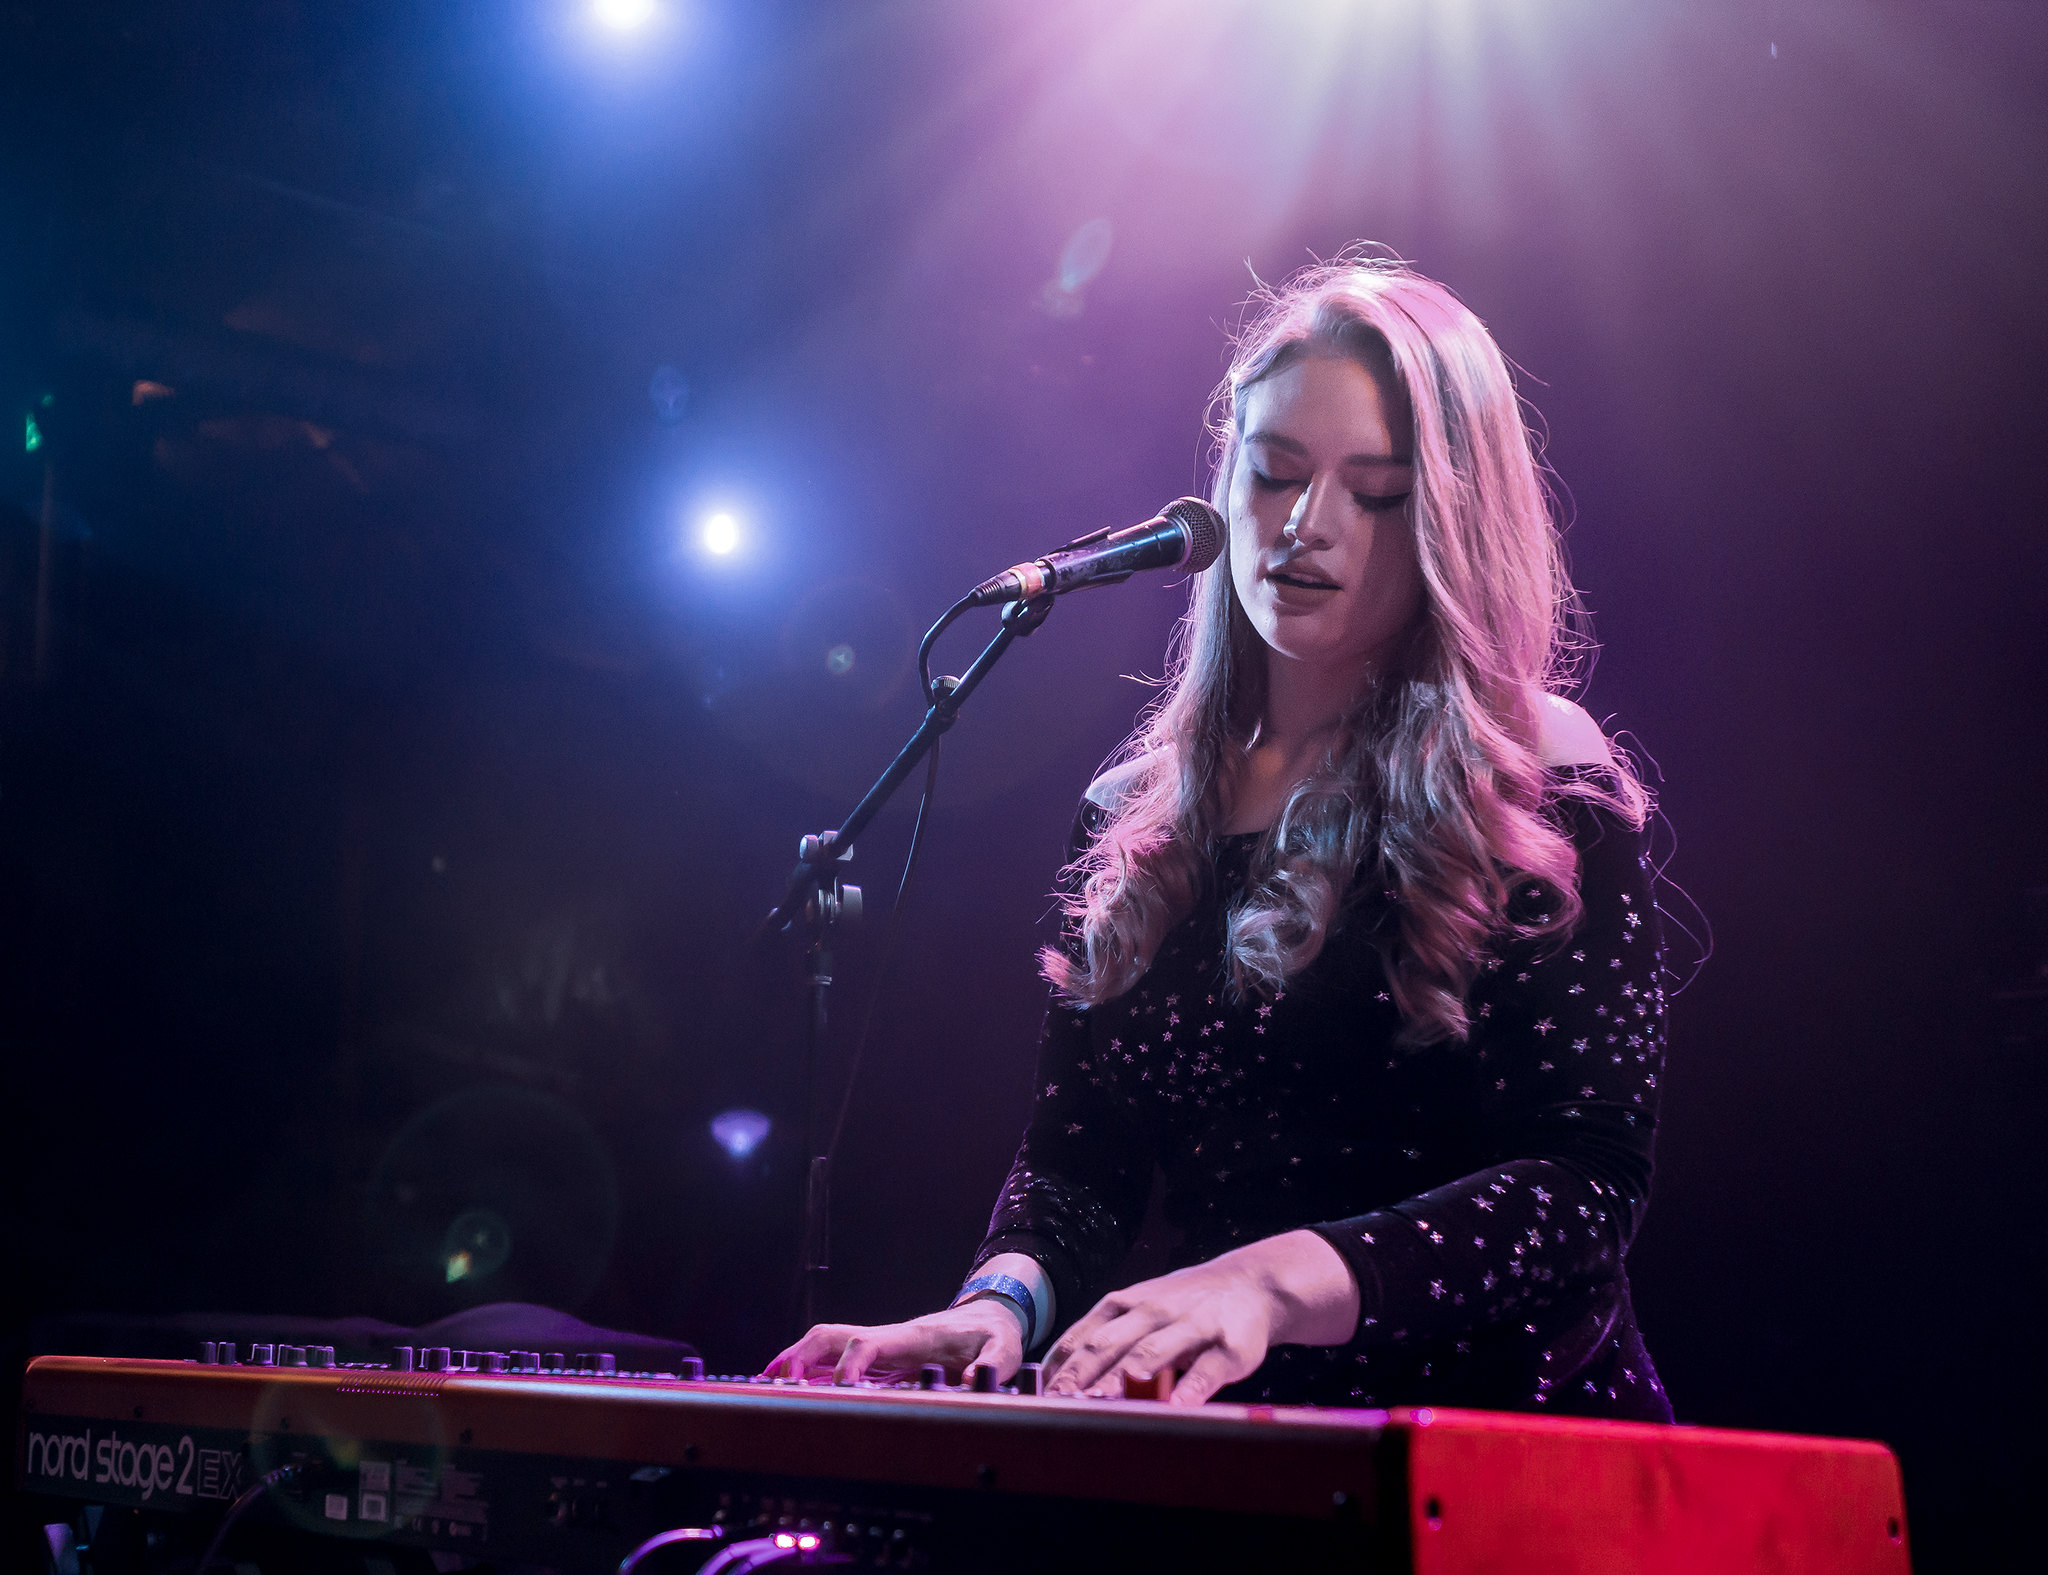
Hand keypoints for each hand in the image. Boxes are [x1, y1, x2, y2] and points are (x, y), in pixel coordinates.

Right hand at [762, 1299, 1025, 1385]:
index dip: (848, 1366)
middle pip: (832, 1336)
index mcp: (911, 1336)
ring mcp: (880, 1344)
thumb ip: (993, 1363)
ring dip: (796, 1359)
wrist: (993, 1313)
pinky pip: (836, 1357)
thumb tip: (972, 1381)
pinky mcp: (880, 1356)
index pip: (867, 1344)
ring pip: (827, 1343)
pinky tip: (794, 1388)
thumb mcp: (1004, 1347)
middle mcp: (888, 1336)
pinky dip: (810, 1368)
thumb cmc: (993, 1331)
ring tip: (768, 1385)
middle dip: (801, 1356)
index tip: (837, 1392)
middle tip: (776, 1382)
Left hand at [1041, 1230, 1357, 1406]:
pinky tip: (1177, 1405)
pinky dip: (1192, 1386)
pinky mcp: (1229, 1346)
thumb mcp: (1138, 1310)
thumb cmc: (1184, 1305)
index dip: (1063, 1366)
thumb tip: (1056, 1378)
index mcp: (1126, 1305)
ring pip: (1154, 1350)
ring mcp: (1192, 1325)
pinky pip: (1208, 1368)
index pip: (1085, 1336)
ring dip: (1127, 1375)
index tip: (1044, 1395)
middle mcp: (1154, 1312)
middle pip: (1111, 1343)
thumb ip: (1103, 1338)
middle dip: (1084, 1373)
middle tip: (1063, 1402)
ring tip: (1105, 1400)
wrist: (1251, 1283)